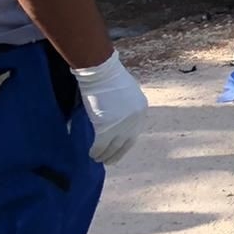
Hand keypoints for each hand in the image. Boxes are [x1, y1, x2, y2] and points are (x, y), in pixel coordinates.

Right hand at [72, 51, 149, 165]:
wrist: (102, 72)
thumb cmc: (110, 77)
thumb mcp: (126, 93)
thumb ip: (126, 106)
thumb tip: (118, 116)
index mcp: (142, 110)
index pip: (135, 132)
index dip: (125, 143)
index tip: (118, 150)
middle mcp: (136, 120)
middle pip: (126, 143)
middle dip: (116, 154)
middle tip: (108, 161)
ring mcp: (122, 125)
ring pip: (113, 147)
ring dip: (104, 155)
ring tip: (97, 159)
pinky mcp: (107, 128)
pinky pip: (101, 145)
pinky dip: (95, 151)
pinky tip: (91, 154)